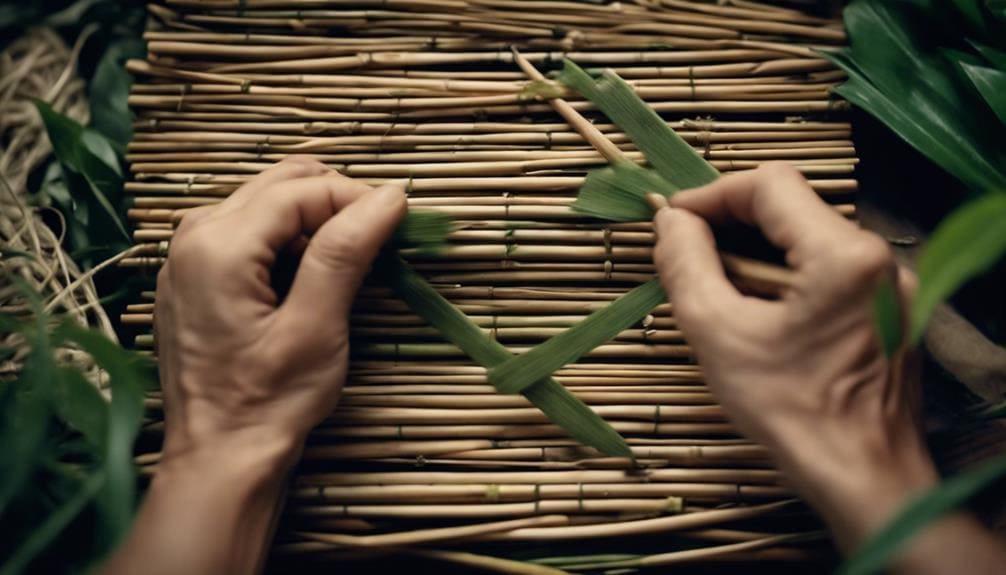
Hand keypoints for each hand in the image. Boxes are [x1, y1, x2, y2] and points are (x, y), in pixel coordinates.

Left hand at [155, 156, 405, 459]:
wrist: (219, 457)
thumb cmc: (269, 401)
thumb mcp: (316, 327)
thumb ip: (346, 253)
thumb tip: (389, 195)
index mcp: (219, 245)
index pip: (302, 189)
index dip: (358, 197)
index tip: (401, 221)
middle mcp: (194, 234)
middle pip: (280, 183)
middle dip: (337, 201)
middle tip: (379, 239)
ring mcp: (188, 253)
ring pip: (266, 201)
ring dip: (314, 218)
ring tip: (351, 259)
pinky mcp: (194, 273)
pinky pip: (249, 229)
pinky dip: (289, 238)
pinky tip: (312, 275)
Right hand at [651, 163, 935, 549]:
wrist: (864, 480)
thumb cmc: (790, 412)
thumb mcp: (718, 333)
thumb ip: (687, 264)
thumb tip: (670, 220)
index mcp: (844, 254)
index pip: (770, 185)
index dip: (712, 195)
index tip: (672, 221)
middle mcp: (879, 258)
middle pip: (791, 210)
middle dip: (731, 225)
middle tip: (684, 254)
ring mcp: (891, 286)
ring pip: (807, 241)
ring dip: (754, 254)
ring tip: (711, 288)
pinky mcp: (890, 311)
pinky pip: (827, 272)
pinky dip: (783, 278)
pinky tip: (752, 312)